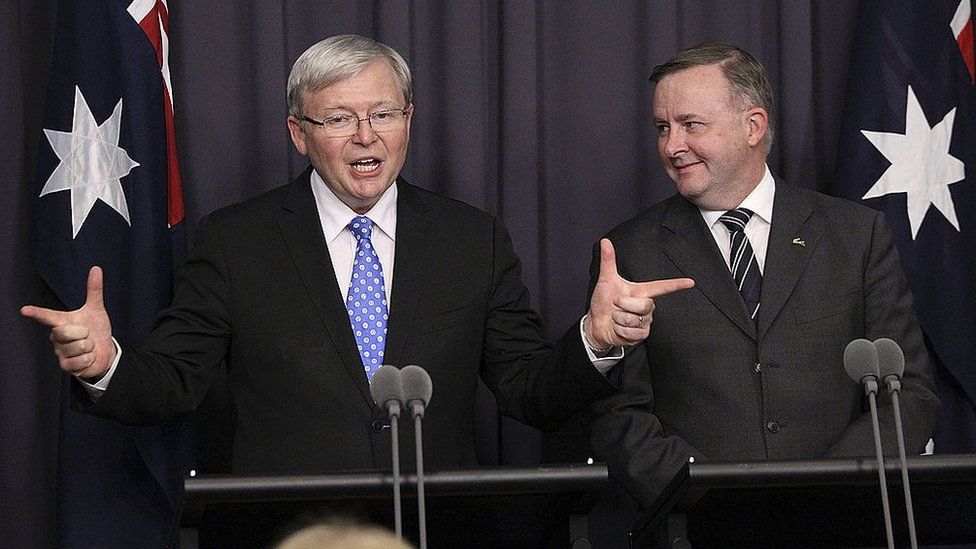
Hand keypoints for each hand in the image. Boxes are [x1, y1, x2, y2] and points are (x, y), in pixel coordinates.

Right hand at [21, 266, 114, 381]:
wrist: (104, 351)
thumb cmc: (96, 330)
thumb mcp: (96, 310)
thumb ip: (94, 290)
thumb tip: (96, 268)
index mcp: (61, 322)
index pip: (47, 316)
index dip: (37, 313)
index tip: (24, 309)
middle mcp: (57, 337)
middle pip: (65, 332)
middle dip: (83, 333)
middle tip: (88, 335)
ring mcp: (60, 352)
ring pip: (77, 347)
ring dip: (89, 347)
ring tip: (89, 347)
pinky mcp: (66, 366)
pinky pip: (81, 361)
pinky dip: (90, 359)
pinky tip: (88, 358)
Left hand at [585, 239, 693, 348]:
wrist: (597, 323)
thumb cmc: (604, 301)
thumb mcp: (606, 280)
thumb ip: (608, 261)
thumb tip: (605, 242)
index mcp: (642, 291)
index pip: (663, 287)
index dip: (677, 285)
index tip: (691, 282)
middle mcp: (646, 306)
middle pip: (645, 305)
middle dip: (624, 304)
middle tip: (615, 304)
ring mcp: (645, 322)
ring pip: (635, 319)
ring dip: (619, 319)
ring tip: (616, 317)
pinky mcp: (640, 335)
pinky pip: (632, 333)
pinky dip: (620, 331)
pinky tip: (618, 328)